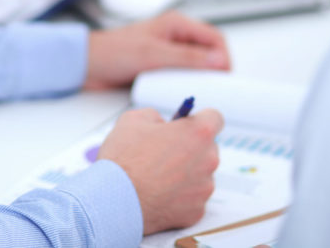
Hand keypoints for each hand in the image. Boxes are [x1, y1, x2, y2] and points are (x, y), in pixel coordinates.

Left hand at [84, 11, 230, 89]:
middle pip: (208, 53)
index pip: (215, 38)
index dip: (224, 58)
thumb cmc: (113, 51)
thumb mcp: (153, 54)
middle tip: (215, 90)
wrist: (86, 66)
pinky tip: (183, 96)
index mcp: (177, 24)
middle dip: (214, 71)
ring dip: (200, 80)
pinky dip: (186, 86)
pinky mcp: (160, 68)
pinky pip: (181, 77)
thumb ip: (187, 57)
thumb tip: (219, 61)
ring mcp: (168, 53)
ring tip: (199, 95)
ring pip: (196, 67)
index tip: (224, 78)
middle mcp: (175, 37)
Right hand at [97, 107, 222, 234]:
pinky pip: (192, 198)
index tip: (186, 125)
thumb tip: (162, 125)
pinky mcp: (196, 211)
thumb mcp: (133, 119)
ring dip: (185, 173)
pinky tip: (158, 193)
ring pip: (200, 174)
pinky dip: (179, 196)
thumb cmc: (124, 159)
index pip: (214, 118)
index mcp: (198, 133)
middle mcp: (208, 161)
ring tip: (156, 176)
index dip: (198, 119)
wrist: (115, 200)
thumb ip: (156, 116)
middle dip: (190, 148)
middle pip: (207, 148)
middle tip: (164, 152)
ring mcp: (204, 189)